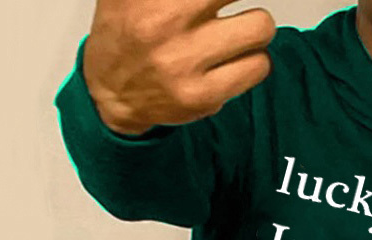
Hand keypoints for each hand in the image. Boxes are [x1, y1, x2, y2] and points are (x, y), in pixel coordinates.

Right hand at [84, 0, 276, 135]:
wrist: (111, 90)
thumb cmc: (129, 29)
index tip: (219, 0)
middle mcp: (166, 21)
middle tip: (229, 6)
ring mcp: (185, 62)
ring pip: (260, 29)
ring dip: (255, 28)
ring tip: (238, 32)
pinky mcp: (202, 96)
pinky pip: (258, 67)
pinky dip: (254, 59)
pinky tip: (234, 59)